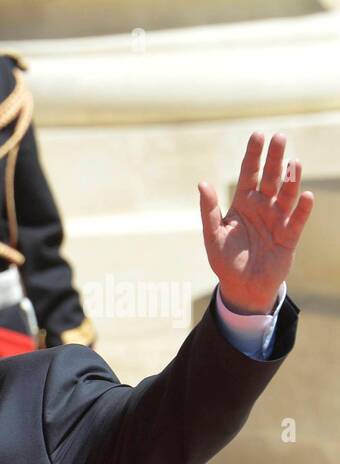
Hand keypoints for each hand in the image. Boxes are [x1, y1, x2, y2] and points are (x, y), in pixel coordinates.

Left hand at [199, 132, 312, 314]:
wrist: (241, 286)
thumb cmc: (225, 259)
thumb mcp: (213, 234)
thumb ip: (209, 210)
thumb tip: (202, 183)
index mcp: (243, 203)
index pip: (249, 173)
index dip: (253, 155)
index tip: (258, 134)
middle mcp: (263, 207)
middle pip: (271, 178)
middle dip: (275, 158)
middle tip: (280, 137)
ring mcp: (278, 220)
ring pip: (287, 194)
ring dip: (292, 179)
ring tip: (293, 163)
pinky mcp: (289, 236)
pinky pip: (297, 220)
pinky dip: (302, 209)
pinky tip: (305, 196)